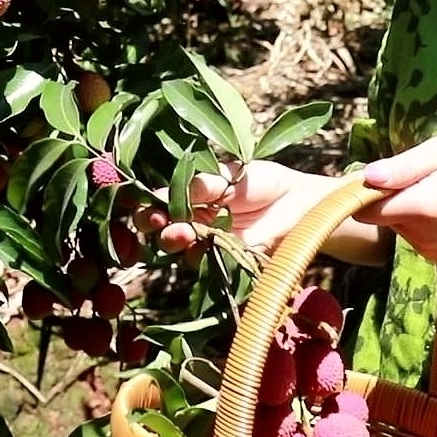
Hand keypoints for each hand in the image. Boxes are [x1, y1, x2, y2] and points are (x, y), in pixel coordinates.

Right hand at [136, 160, 342, 254]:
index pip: (160, 199)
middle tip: (156, 220)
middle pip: (161, 226)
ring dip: (175, 240)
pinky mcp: (224, 259)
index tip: (138, 198)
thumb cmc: (262, 182)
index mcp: (190, 195)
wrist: (298, 204)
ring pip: (180, 246)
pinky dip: (200, 255)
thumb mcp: (234, 175)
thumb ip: (207, 184)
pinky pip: (206, 261)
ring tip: (179, 232)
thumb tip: (180, 190)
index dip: (147, 200)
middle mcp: (193, 219)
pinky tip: (202, 245)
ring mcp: (206, 241)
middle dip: (153, 223)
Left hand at [356, 132, 436, 262]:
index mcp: (422, 209)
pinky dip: (414, 217)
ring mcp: (429, 249)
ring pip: (392, 224)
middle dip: (387, 194)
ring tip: (432, 185)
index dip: (361, 191)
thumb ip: (403, 167)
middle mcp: (422, 236)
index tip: (379, 173)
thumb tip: (366, 177)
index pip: (364, 210)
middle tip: (417, 173)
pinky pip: (407, 232)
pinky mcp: (434, 254)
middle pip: (378, 216)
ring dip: (402, 204)